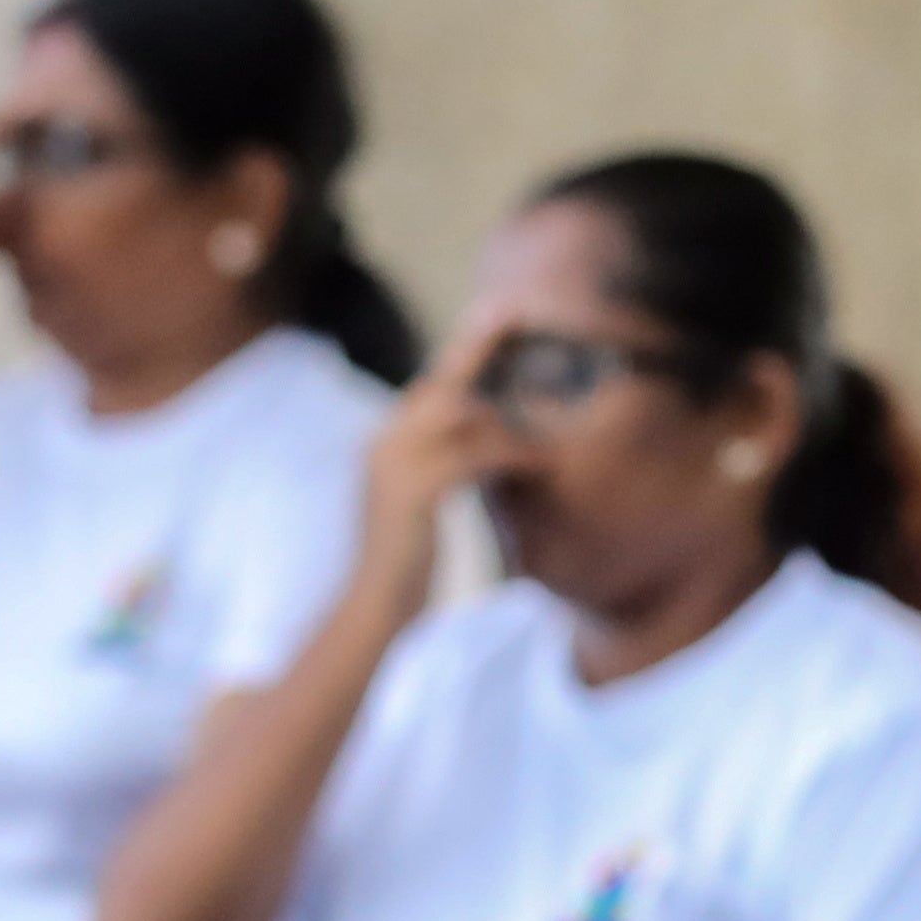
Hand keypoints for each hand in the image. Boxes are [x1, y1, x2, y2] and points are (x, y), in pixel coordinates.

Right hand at [348, 295, 527, 621]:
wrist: (374, 608)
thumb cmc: (407, 565)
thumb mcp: (425, 508)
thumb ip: (446, 472)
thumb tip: (486, 448)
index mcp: (385, 445)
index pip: (428, 387)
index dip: (463, 355)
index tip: (493, 318)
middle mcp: (383, 444)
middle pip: (440, 383)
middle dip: (478, 349)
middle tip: (514, 313)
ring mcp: (393, 464)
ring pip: (457, 412)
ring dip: (508, 418)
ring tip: (546, 428)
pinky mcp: (413, 491)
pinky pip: (473, 455)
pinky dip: (511, 454)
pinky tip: (542, 463)